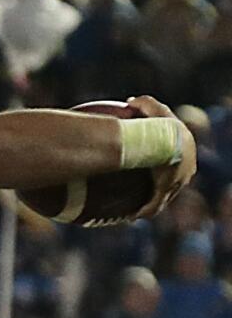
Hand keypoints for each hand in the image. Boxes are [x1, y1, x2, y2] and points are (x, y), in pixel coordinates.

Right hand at [126, 95, 196, 219]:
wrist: (169, 144)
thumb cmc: (162, 124)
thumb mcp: (153, 108)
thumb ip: (144, 103)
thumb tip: (132, 102)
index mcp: (186, 151)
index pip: (179, 154)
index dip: (167, 155)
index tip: (156, 157)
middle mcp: (186, 170)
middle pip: (175, 177)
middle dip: (164, 180)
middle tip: (148, 180)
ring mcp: (177, 183)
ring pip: (166, 193)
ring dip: (155, 199)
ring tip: (141, 206)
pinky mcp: (166, 193)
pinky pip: (154, 204)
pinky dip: (145, 209)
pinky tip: (134, 216)